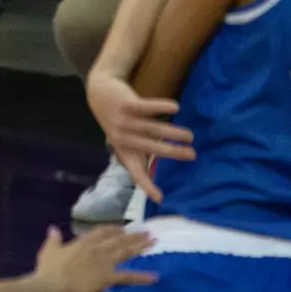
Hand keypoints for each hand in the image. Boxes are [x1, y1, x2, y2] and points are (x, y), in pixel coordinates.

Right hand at [34, 225, 155, 291]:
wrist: (54, 284)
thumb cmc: (49, 268)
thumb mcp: (49, 250)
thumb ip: (54, 239)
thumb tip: (52, 229)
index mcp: (83, 242)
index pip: (103, 231)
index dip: (114, 229)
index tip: (123, 228)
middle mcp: (97, 248)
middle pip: (119, 239)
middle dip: (134, 235)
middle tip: (148, 231)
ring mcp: (104, 261)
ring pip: (126, 251)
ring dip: (140, 246)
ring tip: (153, 241)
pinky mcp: (108, 276)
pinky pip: (128, 276)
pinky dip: (141, 277)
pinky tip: (154, 277)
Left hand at [86, 73, 193, 202]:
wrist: (98, 93)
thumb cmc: (118, 120)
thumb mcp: (124, 139)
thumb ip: (140, 149)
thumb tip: (167, 158)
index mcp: (123, 151)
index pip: (135, 172)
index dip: (147, 186)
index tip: (160, 198)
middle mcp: (123, 138)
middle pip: (152, 148)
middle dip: (173, 153)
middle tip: (192, 155)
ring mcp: (124, 121)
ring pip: (153, 129)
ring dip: (173, 133)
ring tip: (189, 135)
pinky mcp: (126, 104)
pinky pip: (147, 107)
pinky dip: (161, 107)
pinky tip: (175, 108)